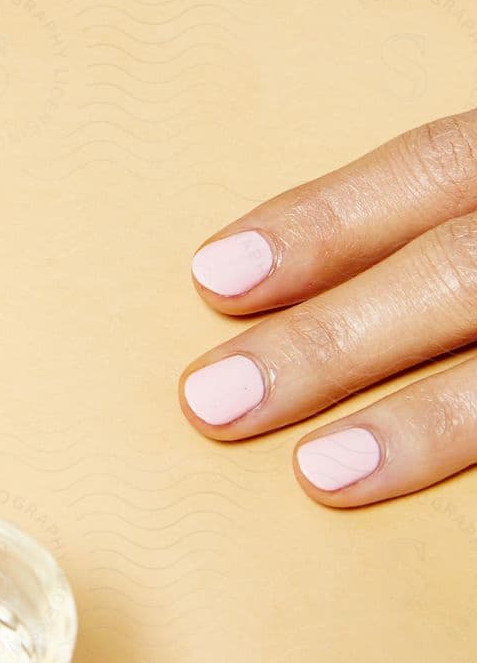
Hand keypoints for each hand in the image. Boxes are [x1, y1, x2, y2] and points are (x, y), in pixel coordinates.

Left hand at [180, 108, 476, 506]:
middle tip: (212, 400)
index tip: (210, 274)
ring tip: (317, 471)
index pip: (431, 165)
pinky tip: (417, 497)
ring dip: (419, 420)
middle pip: (458, 267)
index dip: (323, 221)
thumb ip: (441, 210)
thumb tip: (289, 278)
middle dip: (333, 335)